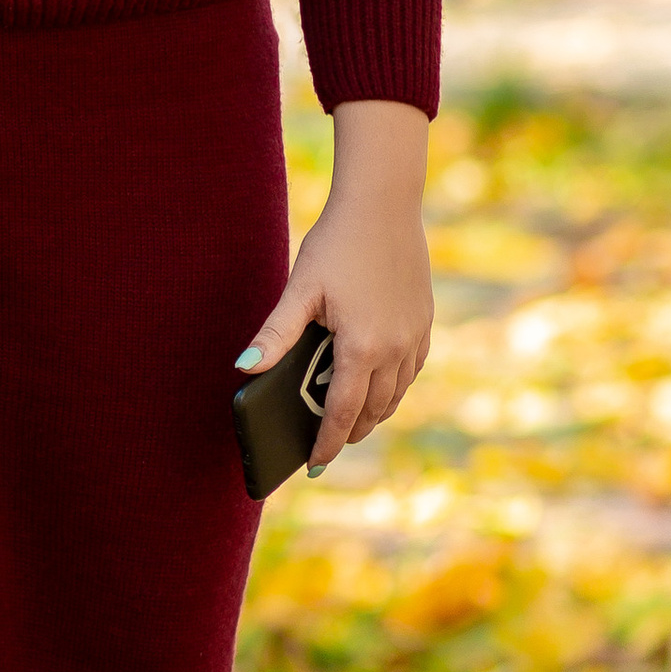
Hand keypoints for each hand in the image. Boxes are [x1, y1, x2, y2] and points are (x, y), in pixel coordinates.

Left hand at [238, 100, 432, 476]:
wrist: (384, 206)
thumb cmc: (336, 244)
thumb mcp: (301, 289)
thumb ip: (276, 333)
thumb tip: (245, 367)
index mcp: (361, 346)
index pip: (342, 412)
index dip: (327, 443)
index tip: (313, 464)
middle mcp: (395, 349)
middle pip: (372, 410)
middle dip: (350, 433)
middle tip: (327, 447)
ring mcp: (415, 337)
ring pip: (396, 394)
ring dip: (374, 414)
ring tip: (351, 424)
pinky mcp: (425, 323)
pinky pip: (411, 371)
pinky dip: (394, 388)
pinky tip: (378, 386)